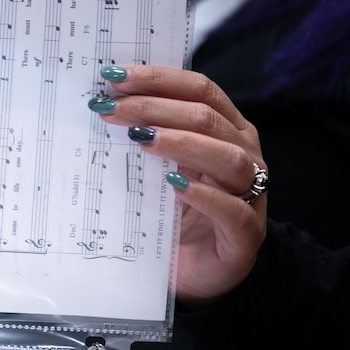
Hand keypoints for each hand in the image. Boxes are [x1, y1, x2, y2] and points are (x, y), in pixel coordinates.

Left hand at [94, 66, 266, 305]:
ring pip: (226, 157)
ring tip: (141, 138)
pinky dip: (205, 196)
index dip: (158, 78)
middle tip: (110, 108)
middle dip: (155, 107)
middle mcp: (243, 155)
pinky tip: (175, 186)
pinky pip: (232, 210)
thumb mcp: (155, 172)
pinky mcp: (245, 234)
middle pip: (206, 118)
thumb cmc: (173, 214)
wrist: (196, 274)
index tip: (113, 76)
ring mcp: (250, 194)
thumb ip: (143, 141)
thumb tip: (99, 107)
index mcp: (225, 131)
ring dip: (181, 142)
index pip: (199, 90)